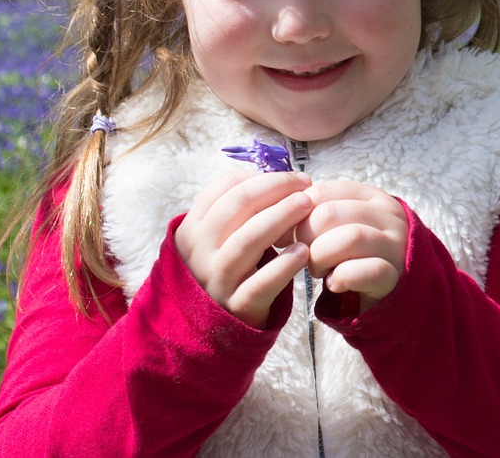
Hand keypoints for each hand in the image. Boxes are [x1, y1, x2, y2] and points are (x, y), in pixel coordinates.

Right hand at [174, 169, 314, 327]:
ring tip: (307, 205)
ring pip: (247, 240)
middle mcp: (199, 252)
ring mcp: (217, 280)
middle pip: (237, 207)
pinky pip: (261, 282)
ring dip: (280, 218)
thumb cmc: (226, 269)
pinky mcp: (237, 305)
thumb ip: (237, 209)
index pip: (223, 189)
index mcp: (192, 229)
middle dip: (274, 189)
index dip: (260, 176)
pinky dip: (284, 265)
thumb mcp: (217, 238)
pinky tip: (304, 251)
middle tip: (304, 184)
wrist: (212, 327)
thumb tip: (273, 173)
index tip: (289, 175)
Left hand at [294, 181, 408, 312]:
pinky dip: (340, 278)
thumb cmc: (358, 254)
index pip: (324, 191)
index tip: (287, 233)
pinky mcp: (395, 274)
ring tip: (319, 269)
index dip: (297, 212)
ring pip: (349, 238)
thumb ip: (320, 213)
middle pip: (331, 213)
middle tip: (303, 254)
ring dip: (321, 257)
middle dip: (306, 236)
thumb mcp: (344, 225)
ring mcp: (395, 244)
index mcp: (372, 196)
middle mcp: (388, 215)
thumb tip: (278, 216)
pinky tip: (334, 283)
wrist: (394, 287)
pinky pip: (363, 271)